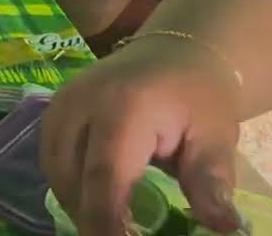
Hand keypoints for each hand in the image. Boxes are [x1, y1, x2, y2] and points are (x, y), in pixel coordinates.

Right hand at [41, 36, 243, 234]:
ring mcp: (60, 105)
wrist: (174, 52)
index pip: (104, 175)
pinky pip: (50, 159)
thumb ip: (209, 182)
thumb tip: (221, 228)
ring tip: (107, 224)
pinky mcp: (52, 110)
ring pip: (54, 171)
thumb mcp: (216, 137)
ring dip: (76, 203)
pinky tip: (91, 199)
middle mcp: (81, 104)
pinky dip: (67, 185)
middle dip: (91, 217)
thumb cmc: (197, 96)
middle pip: (72, 177)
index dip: (105, 220)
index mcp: (124, 109)